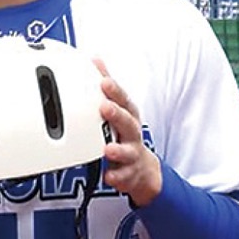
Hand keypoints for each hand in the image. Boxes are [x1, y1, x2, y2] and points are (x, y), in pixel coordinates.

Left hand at [94, 58, 161, 207]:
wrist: (143, 169)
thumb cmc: (125, 133)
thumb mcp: (120, 108)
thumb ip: (108, 86)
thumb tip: (95, 60)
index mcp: (128, 115)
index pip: (123, 100)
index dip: (115, 90)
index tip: (104, 81)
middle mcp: (132, 134)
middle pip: (127, 123)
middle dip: (117, 114)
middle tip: (105, 107)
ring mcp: (131, 154)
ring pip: (127, 151)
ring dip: (118, 149)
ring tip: (108, 149)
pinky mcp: (128, 174)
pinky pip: (123, 177)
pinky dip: (116, 177)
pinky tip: (109, 177)